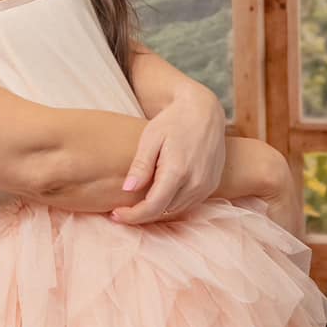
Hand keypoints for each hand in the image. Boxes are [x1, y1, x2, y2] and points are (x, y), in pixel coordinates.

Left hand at [110, 79, 226, 224]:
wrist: (204, 111)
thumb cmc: (173, 121)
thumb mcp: (151, 138)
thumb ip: (141, 165)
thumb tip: (127, 189)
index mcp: (178, 170)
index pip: (152, 206)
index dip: (132, 216)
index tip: (115, 215)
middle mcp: (196, 182)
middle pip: (163, 212)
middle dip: (141, 215)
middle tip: (120, 211)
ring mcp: (207, 185)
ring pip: (175, 210)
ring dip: (156, 211)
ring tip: (136, 205)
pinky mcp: (212, 185)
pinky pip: (188, 204)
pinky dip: (171, 204)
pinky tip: (157, 197)